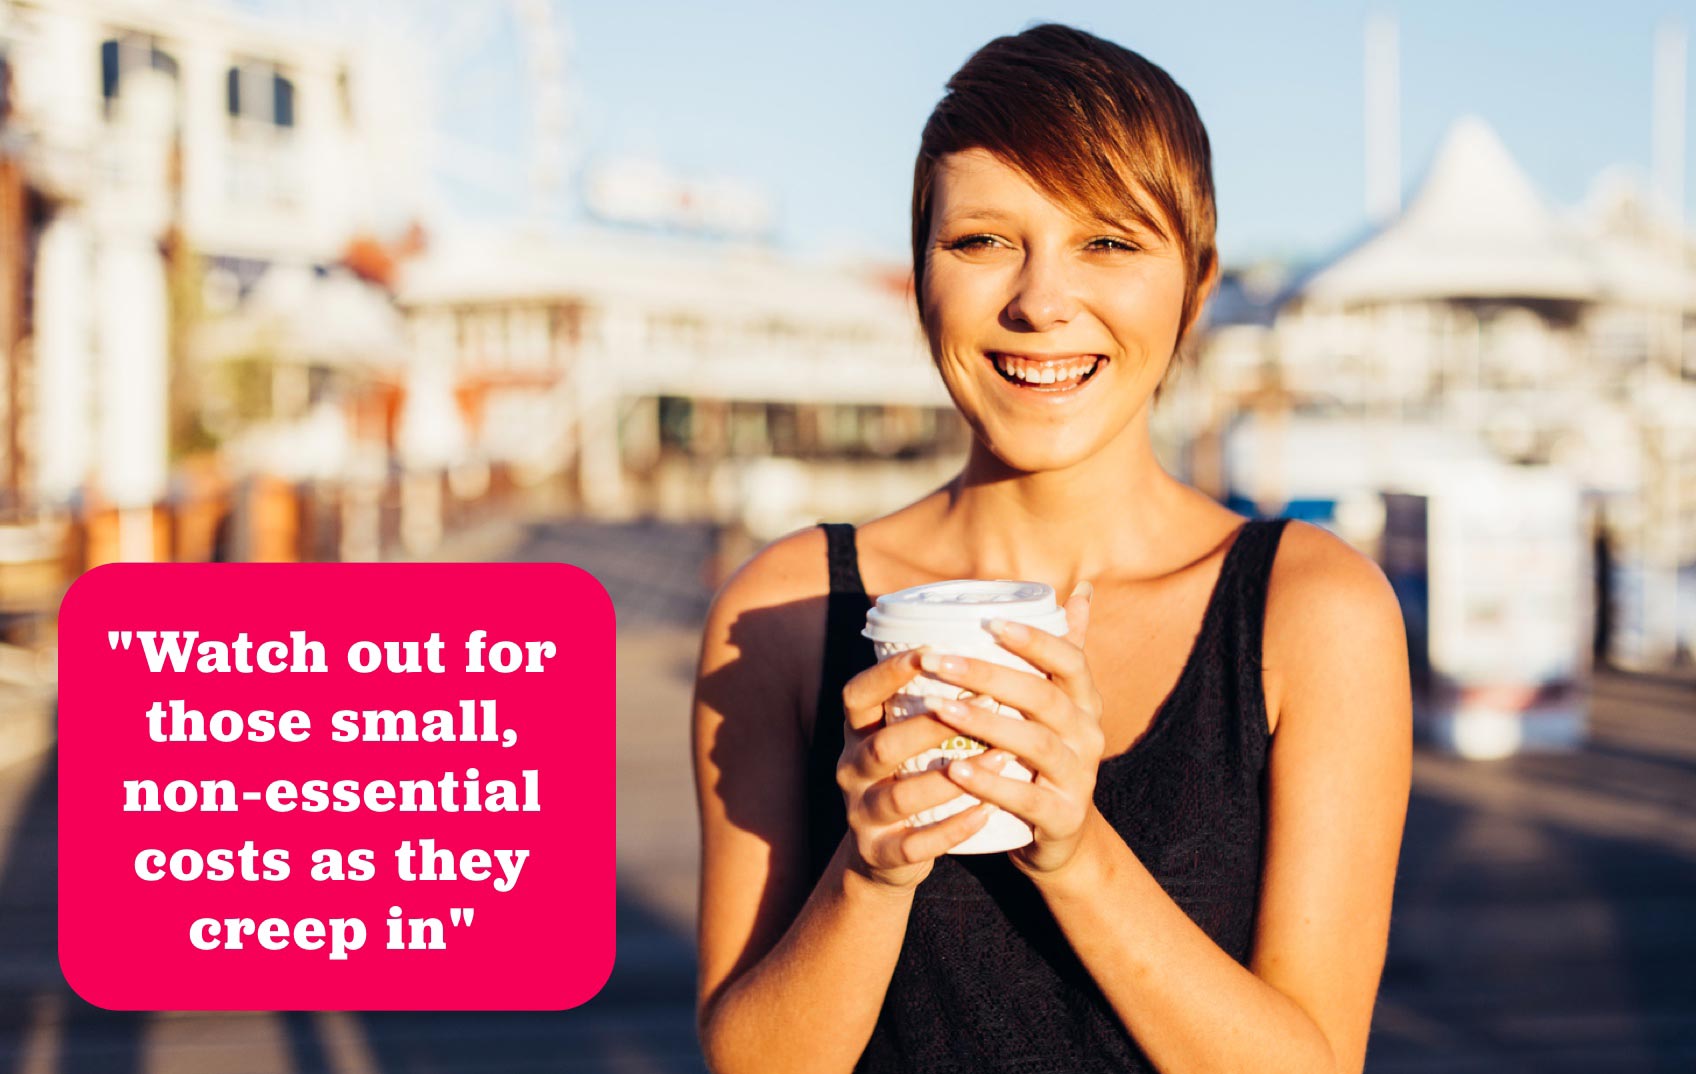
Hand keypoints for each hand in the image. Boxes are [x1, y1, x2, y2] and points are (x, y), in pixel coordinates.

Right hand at [837, 648, 1015, 893]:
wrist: (885, 858)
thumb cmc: (914, 776)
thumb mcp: (909, 734)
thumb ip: (938, 692)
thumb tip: (997, 632)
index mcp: (857, 733)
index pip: (856, 696)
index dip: (886, 674)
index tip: (928, 649)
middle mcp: (851, 770)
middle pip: (883, 745)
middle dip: (931, 725)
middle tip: (986, 701)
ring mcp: (862, 815)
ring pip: (900, 797)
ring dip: (951, 777)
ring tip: (1001, 757)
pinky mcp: (880, 855)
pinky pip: (914, 844)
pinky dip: (951, 829)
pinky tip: (986, 813)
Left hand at [922, 582, 1105, 876]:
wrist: (1062, 836)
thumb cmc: (1046, 756)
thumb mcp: (1059, 704)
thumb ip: (1066, 648)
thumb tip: (1083, 588)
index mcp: (1085, 701)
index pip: (1070, 660)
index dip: (1034, 640)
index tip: (988, 623)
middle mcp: (1089, 734)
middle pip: (1043, 697)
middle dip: (988, 676)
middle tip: (936, 662)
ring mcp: (1079, 777)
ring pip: (1034, 743)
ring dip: (983, 724)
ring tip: (937, 708)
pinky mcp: (1063, 817)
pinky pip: (1027, 799)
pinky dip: (991, 782)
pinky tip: (955, 770)